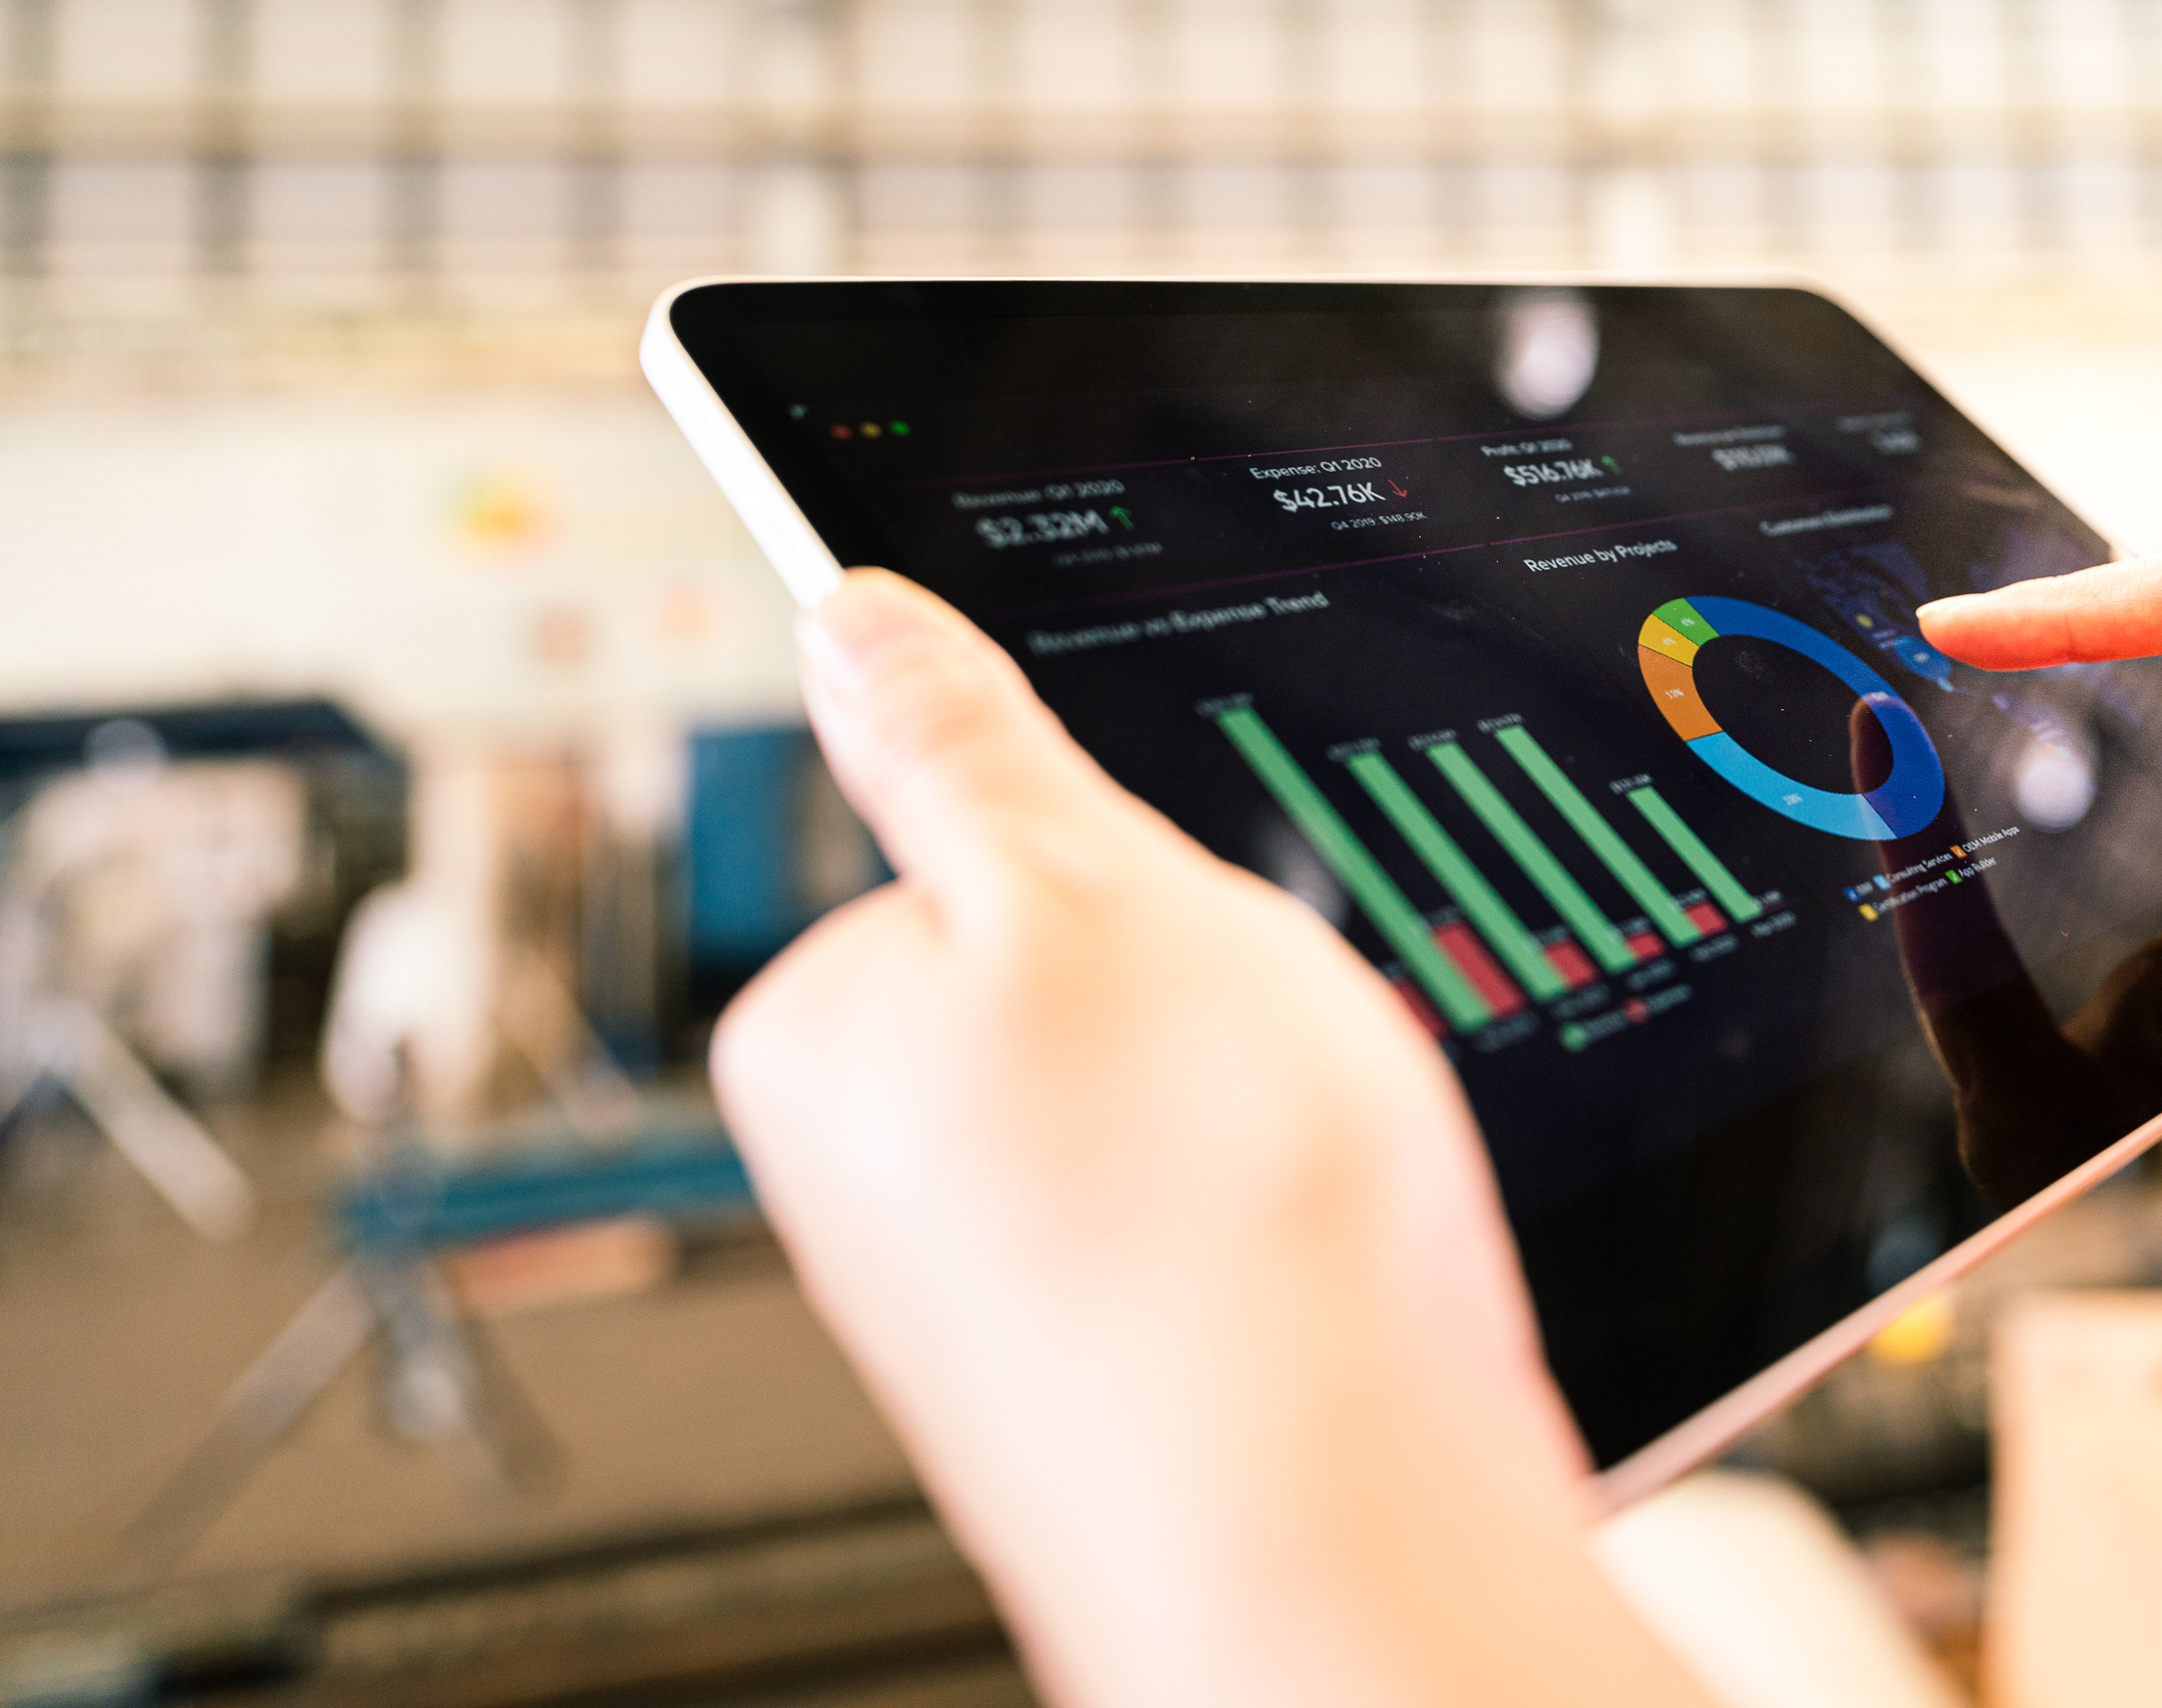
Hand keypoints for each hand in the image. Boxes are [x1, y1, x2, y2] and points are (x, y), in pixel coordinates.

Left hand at [715, 571, 1702, 1707]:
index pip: (955, 832)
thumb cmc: (1208, 1242)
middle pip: (1073, 964)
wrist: (1340, 1544)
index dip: (1109, 841)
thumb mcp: (1089, 888)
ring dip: (1271, 1096)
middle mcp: (877, 1174)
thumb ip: (961, 742)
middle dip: (1202, 970)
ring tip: (1308, 1157)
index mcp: (821, 1028)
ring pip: (1172, 1092)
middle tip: (1261, 1031)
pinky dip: (1301, 1208)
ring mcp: (1000, 1285)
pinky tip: (1331, 1250)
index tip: (1187, 893)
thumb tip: (852, 616)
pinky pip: (1228, 1213)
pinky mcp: (1121, 1367)